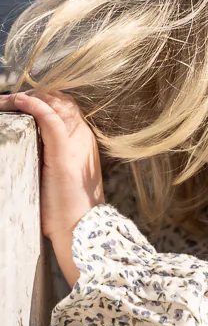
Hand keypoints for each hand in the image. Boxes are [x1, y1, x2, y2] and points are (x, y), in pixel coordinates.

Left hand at [0, 90, 104, 286]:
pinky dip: (33, 105)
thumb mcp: (58, 177)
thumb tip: (28, 148)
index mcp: (83, 142)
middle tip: (5, 102)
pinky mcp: (64, 152)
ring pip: (54, 103)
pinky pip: (49, 118)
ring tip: (4, 102)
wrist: (81, 230)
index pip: (63, 108)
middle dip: (32, 95)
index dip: (40, 100)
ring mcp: (75, 143)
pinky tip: (18, 102)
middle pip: (59, 100)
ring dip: (26, 97)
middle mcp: (83, 137)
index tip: (15, 104)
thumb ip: (49, 158)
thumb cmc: (67, 211)